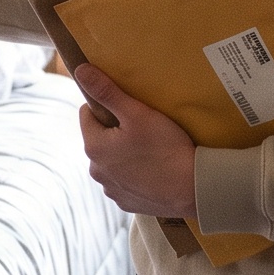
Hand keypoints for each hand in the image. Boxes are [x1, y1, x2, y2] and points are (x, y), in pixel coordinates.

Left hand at [73, 64, 197, 218]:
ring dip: (124, 154)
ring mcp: (111, 190)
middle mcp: (96, 171)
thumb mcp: (137, 113)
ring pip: (112, 161)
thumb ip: (107, 91)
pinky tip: (153, 170)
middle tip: (144, 129)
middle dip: (116, 131)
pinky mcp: (126, 203)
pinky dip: (134, 175)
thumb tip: (80, 71)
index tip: (130, 110)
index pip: (87, 114)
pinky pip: (124, 181)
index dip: (108, 107)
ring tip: (151, 150)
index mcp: (94, 147)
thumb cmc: (166, 147)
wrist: (193, 188)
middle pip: (100, 139)